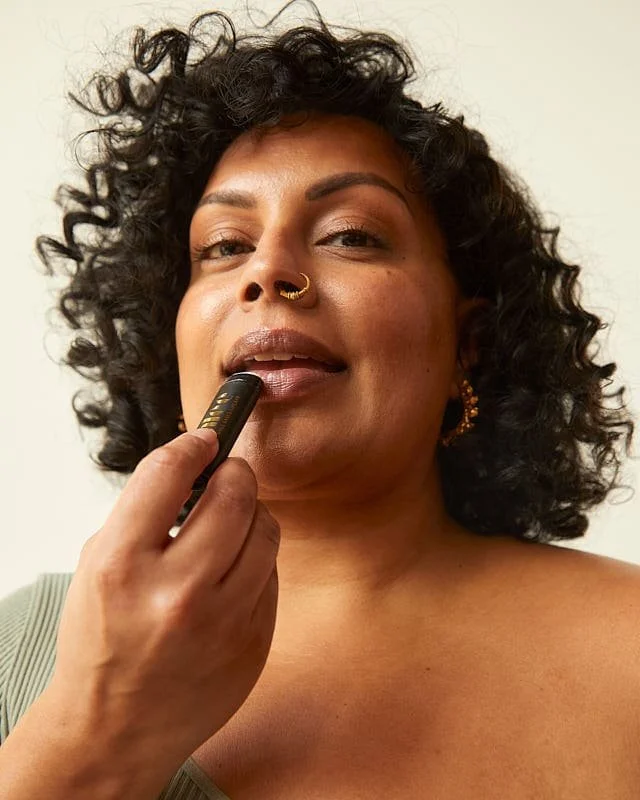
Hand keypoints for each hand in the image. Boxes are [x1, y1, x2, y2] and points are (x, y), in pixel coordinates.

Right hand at [48, 428, 279, 763]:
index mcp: (122, 565)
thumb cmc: (103, 640)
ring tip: (231, 524)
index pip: (169, 472)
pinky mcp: (254, 641)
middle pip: (235, 495)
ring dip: (252, 514)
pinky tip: (231, 573)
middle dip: (235, 473)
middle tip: (229, 474)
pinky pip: (270, 573)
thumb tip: (197, 467)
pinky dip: (255, 560)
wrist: (116, 726)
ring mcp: (222, 621)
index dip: (193, 444)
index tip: (205, 439)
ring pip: (266, 530)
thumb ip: (144, 514)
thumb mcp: (99, 566)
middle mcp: (176, 592)